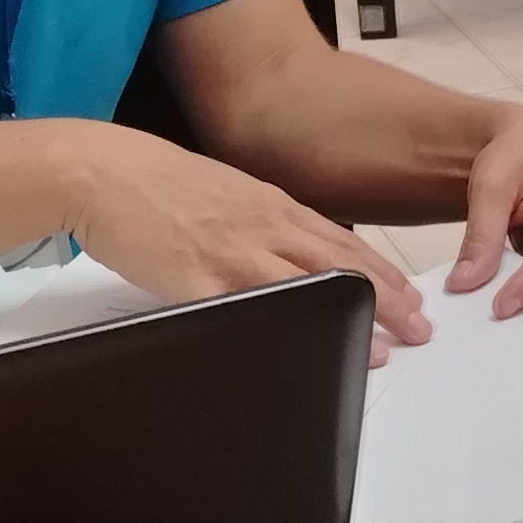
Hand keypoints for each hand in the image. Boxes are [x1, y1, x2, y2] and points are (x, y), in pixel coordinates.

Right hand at [63, 123, 429, 359]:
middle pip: (339, 266)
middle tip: (421, 328)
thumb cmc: (157, 184)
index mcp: (271, 205)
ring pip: (306, 289)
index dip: (383, 273)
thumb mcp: (226, 193)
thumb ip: (261, 222)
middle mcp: (262, 226)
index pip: (343, 242)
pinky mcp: (195, 279)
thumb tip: (291, 254)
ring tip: (385, 346)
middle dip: (386, 300)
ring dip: (349, 318)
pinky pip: (242, 311)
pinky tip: (298, 351)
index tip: (413, 298)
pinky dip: (276, 332)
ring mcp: (231, 252)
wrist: (101, 170)